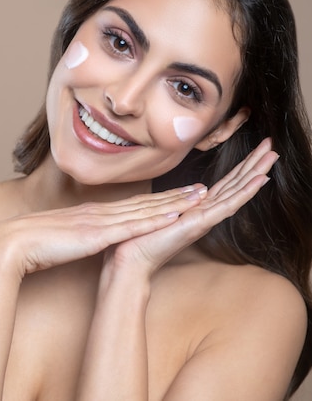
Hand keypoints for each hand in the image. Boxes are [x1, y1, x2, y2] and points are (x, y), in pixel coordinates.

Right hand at [0, 185, 208, 278]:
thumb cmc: (32, 243)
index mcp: (93, 214)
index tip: (179, 195)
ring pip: (145, 210)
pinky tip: (174, 216)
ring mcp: (100, 221)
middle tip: (202, 189)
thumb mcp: (62, 237)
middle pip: (145, 203)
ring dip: (174, 203)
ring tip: (199, 197)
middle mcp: (101, 213)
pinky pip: (133, 227)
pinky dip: (156, 220)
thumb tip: (85, 237)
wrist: (12, 244)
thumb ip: (77, 234)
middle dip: (176, 196)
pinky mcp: (97, 234)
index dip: (158, 200)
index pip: (132, 205)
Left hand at [108, 138, 278, 275]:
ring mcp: (206, 219)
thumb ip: (184, 198)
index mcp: (199, 209)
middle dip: (254, 165)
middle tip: (272, 146)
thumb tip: (200, 187)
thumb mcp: (167, 208)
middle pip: (236, 185)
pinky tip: (259, 179)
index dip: (242, 167)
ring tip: (272, 156)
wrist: (131, 258)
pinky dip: (245, 192)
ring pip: (236, 192)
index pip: (226, 184)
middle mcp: (207, 214)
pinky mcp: (200, 223)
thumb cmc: (144, 235)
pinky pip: (227, 205)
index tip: (256, 150)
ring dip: (255, 173)